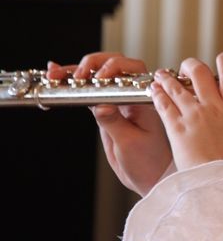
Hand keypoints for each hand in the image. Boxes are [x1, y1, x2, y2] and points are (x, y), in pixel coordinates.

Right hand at [47, 53, 171, 195]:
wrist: (148, 176)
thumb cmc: (148, 161)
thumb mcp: (129, 142)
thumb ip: (114, 122)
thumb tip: (100, 104)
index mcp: (144, 99)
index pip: (133, 70)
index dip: (115, 67)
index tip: (99, 78)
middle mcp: (131, 96)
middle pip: (114, 65)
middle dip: (93, 64)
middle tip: (78, 76)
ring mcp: (117, 101)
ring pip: (98, 76)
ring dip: (77, 71)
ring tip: (55, 73)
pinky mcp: (105, 109)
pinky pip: (89, 92)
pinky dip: (73, 84)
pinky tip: (57, 77)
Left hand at [150, 52, 222, 169]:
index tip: (221, 58)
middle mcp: (214, 107)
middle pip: (201, 74)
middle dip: (191, 66)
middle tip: (187, 67)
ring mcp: (194, 115)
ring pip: (178, 87)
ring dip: (168, 78)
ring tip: (162, 75)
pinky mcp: (177, 128)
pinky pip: (165, 105)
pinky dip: (158, 95)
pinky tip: (154, 90)